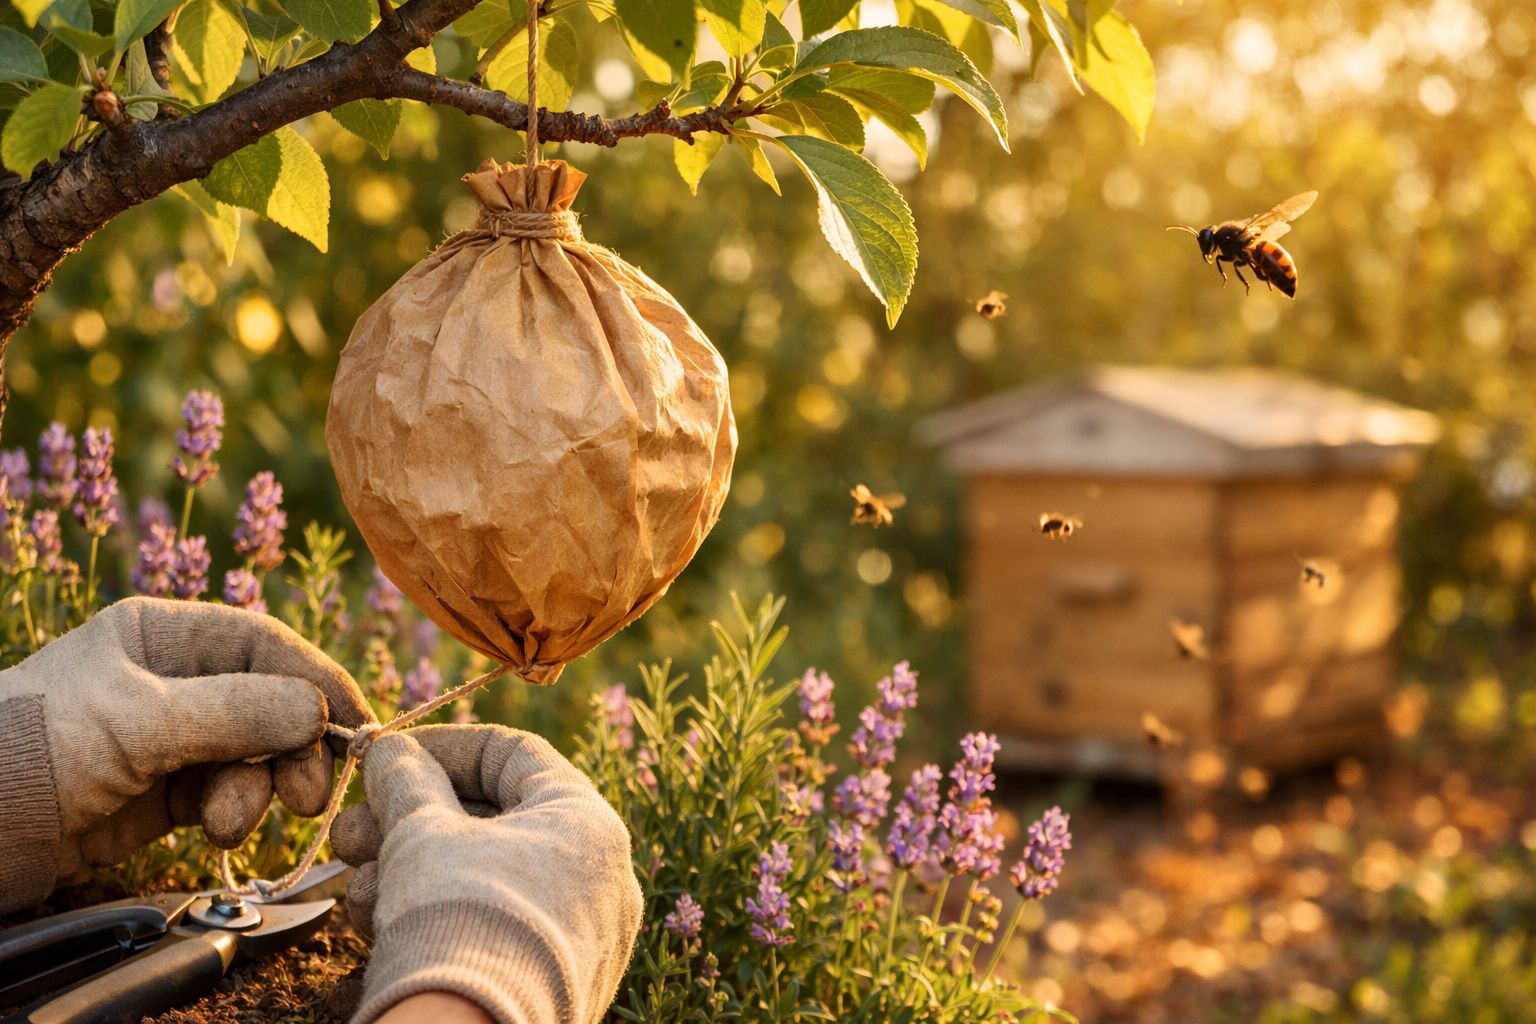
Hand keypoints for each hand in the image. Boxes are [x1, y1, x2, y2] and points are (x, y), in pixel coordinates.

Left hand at [0, 596, 373, 892]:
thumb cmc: (39, 746)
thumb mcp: (140, 720)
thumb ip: (237, 711)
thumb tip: (320, 709)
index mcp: (164, 635)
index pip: (266, 645)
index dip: (318, 680)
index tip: (360, 722)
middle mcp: (174, 681)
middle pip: (270, 703)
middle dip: (293, 748)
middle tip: (309, 795)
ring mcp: (171, 738)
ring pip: (253, 754)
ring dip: (258, 789)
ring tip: (234, 823)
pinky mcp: (163, 794)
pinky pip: (227, 793)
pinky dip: (236, 811)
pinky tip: (219, 831)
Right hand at [331, 725, 642, 1023]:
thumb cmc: (455, 917)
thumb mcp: (423, 834)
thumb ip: (407, 780)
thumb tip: (392, 752)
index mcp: (589, 822)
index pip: (516, 754)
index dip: (444, 746)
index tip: (389, 755)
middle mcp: (600, 875)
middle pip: (495, 818)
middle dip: (413, 817)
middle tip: (353, 829)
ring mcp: (583, 932)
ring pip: (487, 873)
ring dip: (412, 867)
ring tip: (354, 882)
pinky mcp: (555, 979)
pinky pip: (495, 922)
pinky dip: (439, 912)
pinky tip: (374, 920)